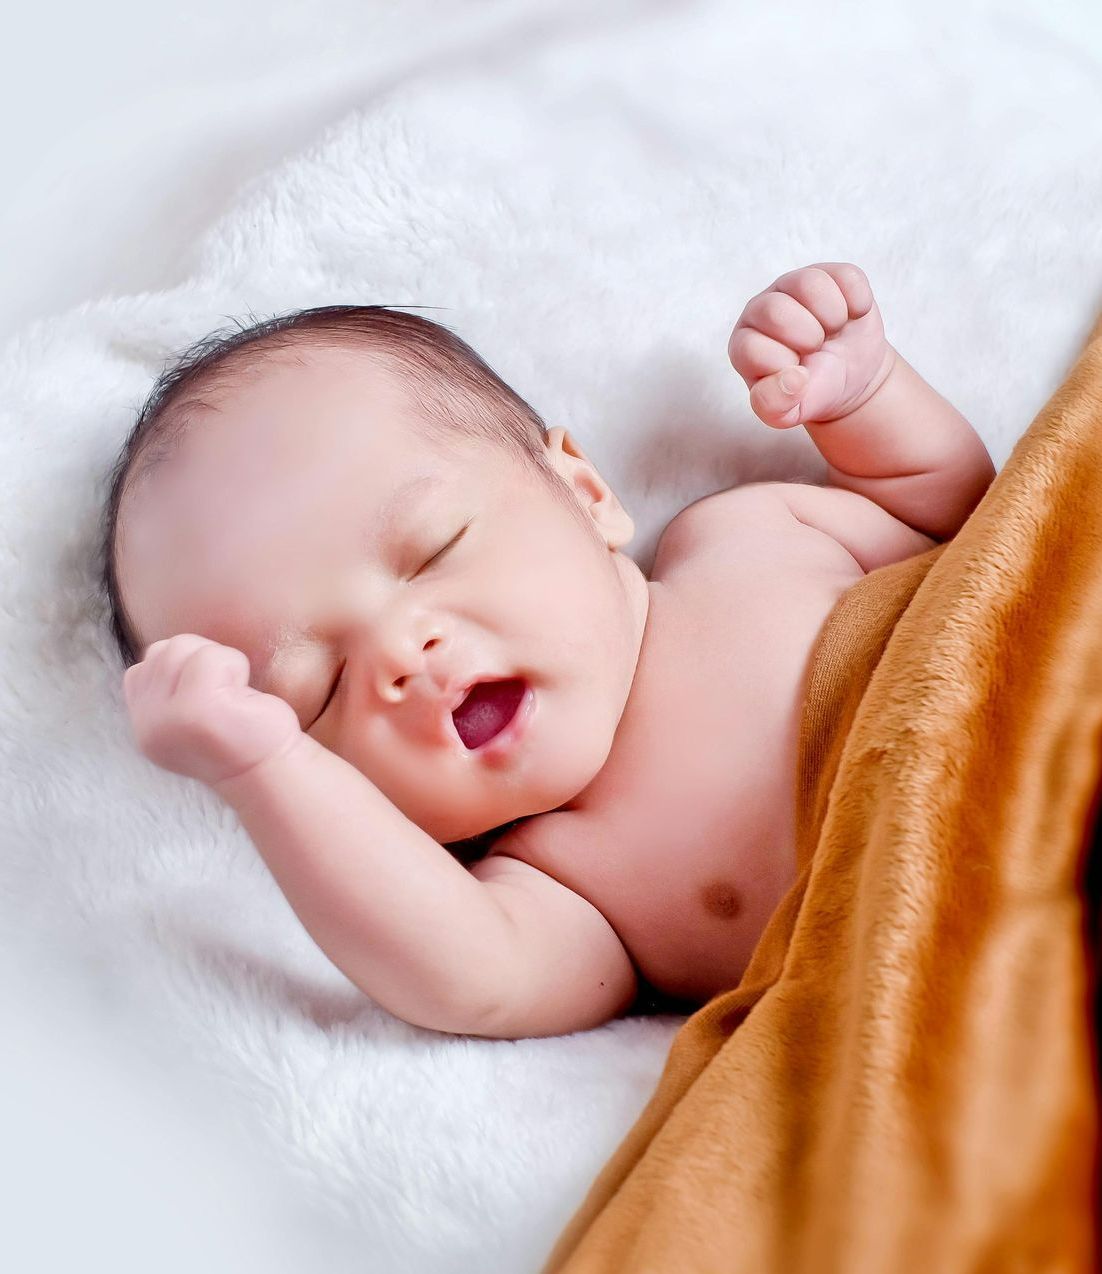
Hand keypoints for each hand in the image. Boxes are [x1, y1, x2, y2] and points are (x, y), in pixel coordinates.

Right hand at [122, 634, 304, 789]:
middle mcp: (149, 724)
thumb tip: (160, 650)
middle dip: (201, 659)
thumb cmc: (240, 735)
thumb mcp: (189, 716)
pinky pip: (212, 657)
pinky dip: (235, 666)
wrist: (269, 772)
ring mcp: (169, 717)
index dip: (182, 667)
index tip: (210, 696)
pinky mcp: (196, 708)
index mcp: (146, 726)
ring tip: (232, 695)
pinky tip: (241, 696)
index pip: (143, 667)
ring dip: (219, 662)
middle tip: (225, 694)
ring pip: (183, 646)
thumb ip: (167, 689)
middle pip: (163, 651)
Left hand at [728, 262, 895, 428]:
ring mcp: (793, 286)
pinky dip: (858, 303)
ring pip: (809, 283)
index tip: (799, 375)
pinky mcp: (829, 273)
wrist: (848, 376)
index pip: (751, 349)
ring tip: (833, 331)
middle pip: (775, 311)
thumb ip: (776, 405)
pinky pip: (847, 277)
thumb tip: (793, 378)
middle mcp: (761, 309)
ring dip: (832, 317)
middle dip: (807, 338)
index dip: (783, 367)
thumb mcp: (789, 411)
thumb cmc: (811, 391)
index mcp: (744, 345)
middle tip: (816, 349)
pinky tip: (851, 317)